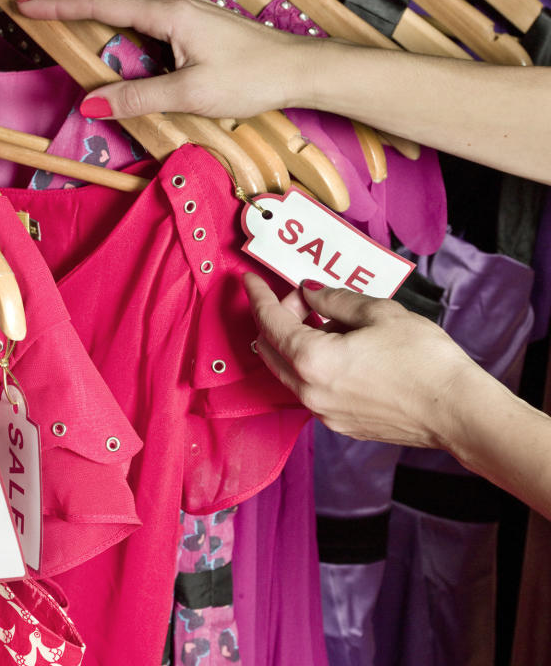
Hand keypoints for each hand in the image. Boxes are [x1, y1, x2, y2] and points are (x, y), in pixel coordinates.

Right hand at [14, 0, 315, 119]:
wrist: (294, 68)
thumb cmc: (250, 78)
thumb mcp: (191, 94)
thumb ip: (138, 97)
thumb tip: (90, 103)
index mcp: (167, 15)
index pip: (99, 4)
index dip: (58, 5)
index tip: (23, 3)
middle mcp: (171, 2)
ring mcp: (182, 5)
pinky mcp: (190, 16)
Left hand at [243, 274, 486, 449]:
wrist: (456, 412)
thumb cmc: (424, 361)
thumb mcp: (378, 313)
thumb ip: (334, 299)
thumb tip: (310, 292)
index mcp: (311, 360)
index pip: (269, 322)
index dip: (258, 297)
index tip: (248, 280)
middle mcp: (308, 391)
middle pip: (270, 348)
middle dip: (278, 318)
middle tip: (303, 297)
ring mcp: (322, 412)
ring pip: (289, 370)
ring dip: (295, 342)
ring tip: (326, 320)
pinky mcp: (340, 424)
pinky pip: (310, 388)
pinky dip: (312, 364)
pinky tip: (339, 348)